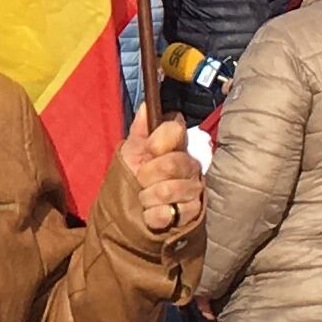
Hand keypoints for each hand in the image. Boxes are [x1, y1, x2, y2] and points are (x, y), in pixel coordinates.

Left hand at [122, 112, 202, 239]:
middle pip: (172, 162)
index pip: (175, 129)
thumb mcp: (130, 151)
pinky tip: (151, 214)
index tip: (148, 151)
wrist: (127, 214)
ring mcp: (193, 190)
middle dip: (147, 174)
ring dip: (147, 197)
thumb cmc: (131, 178)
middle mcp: (190, 165)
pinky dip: (152, 216)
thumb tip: (146, 105)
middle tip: (141, 181)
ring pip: (169, 190)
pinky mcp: (192, 214)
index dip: (157, 142)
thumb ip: (140, 128)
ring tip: (145, 199)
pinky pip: (168, 213)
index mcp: (177, 146)